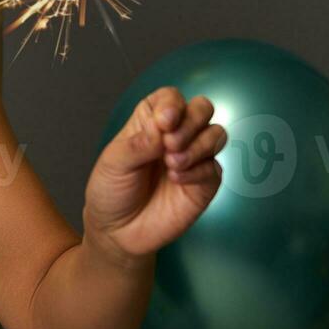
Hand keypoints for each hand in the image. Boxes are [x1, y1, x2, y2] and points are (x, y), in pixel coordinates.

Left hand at [82, 86, 226, 264]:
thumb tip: (163, 129)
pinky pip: (215, 168)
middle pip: (202, 108)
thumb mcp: (113, 162)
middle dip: (191, 121)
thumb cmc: (111, 190)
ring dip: (197, 145)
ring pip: (216, 134)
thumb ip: (138, 144)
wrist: (117, 231)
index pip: (171, 98)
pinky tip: (177, 180)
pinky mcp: (205, 184)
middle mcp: (176, 135)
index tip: (163, 122)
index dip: (172, 104)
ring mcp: (193, 158)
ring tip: (171, 164)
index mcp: (151, 122)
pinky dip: (198, 171)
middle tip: (169, 144)